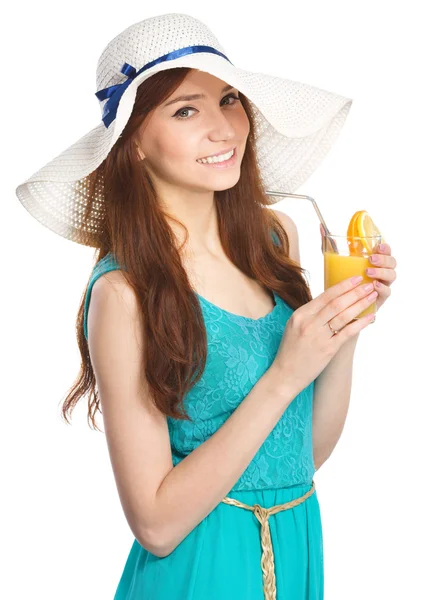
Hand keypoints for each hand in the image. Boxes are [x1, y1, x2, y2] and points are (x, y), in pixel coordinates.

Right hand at [271, 275, 376, 395]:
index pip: (325, 296)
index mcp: (300, 315)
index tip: (355, 278)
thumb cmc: (291, 350)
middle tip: (368, 284)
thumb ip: (310, 314)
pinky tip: (371, 317)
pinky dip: (361, 323)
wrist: (284, 374)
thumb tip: (331, 301)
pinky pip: (347, 333)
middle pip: (336, 303)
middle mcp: (309, 324)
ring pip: (343, 315)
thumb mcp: (294, 326)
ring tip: (372, 296)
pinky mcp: (327, 350)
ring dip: (360, 304)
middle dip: (355, 292)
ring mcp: (318, 337)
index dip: (342, 286)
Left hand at [320, 224, 396, 312]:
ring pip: (392, 276)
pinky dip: (382, 288)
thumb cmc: (340, 279)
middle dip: (384, 259)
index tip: (377, 247)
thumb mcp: (334, 260)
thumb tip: (321, 227)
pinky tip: (373, 285)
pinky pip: (387, 292)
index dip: (385, 248)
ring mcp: (381, 284)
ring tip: (368, 272)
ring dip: (382, 272)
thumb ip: (330, 245)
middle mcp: (380, 271)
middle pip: (392, 262)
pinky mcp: (379, 298)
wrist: (339, 302)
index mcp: (374, 260)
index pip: (386, 251)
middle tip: (370, 260)